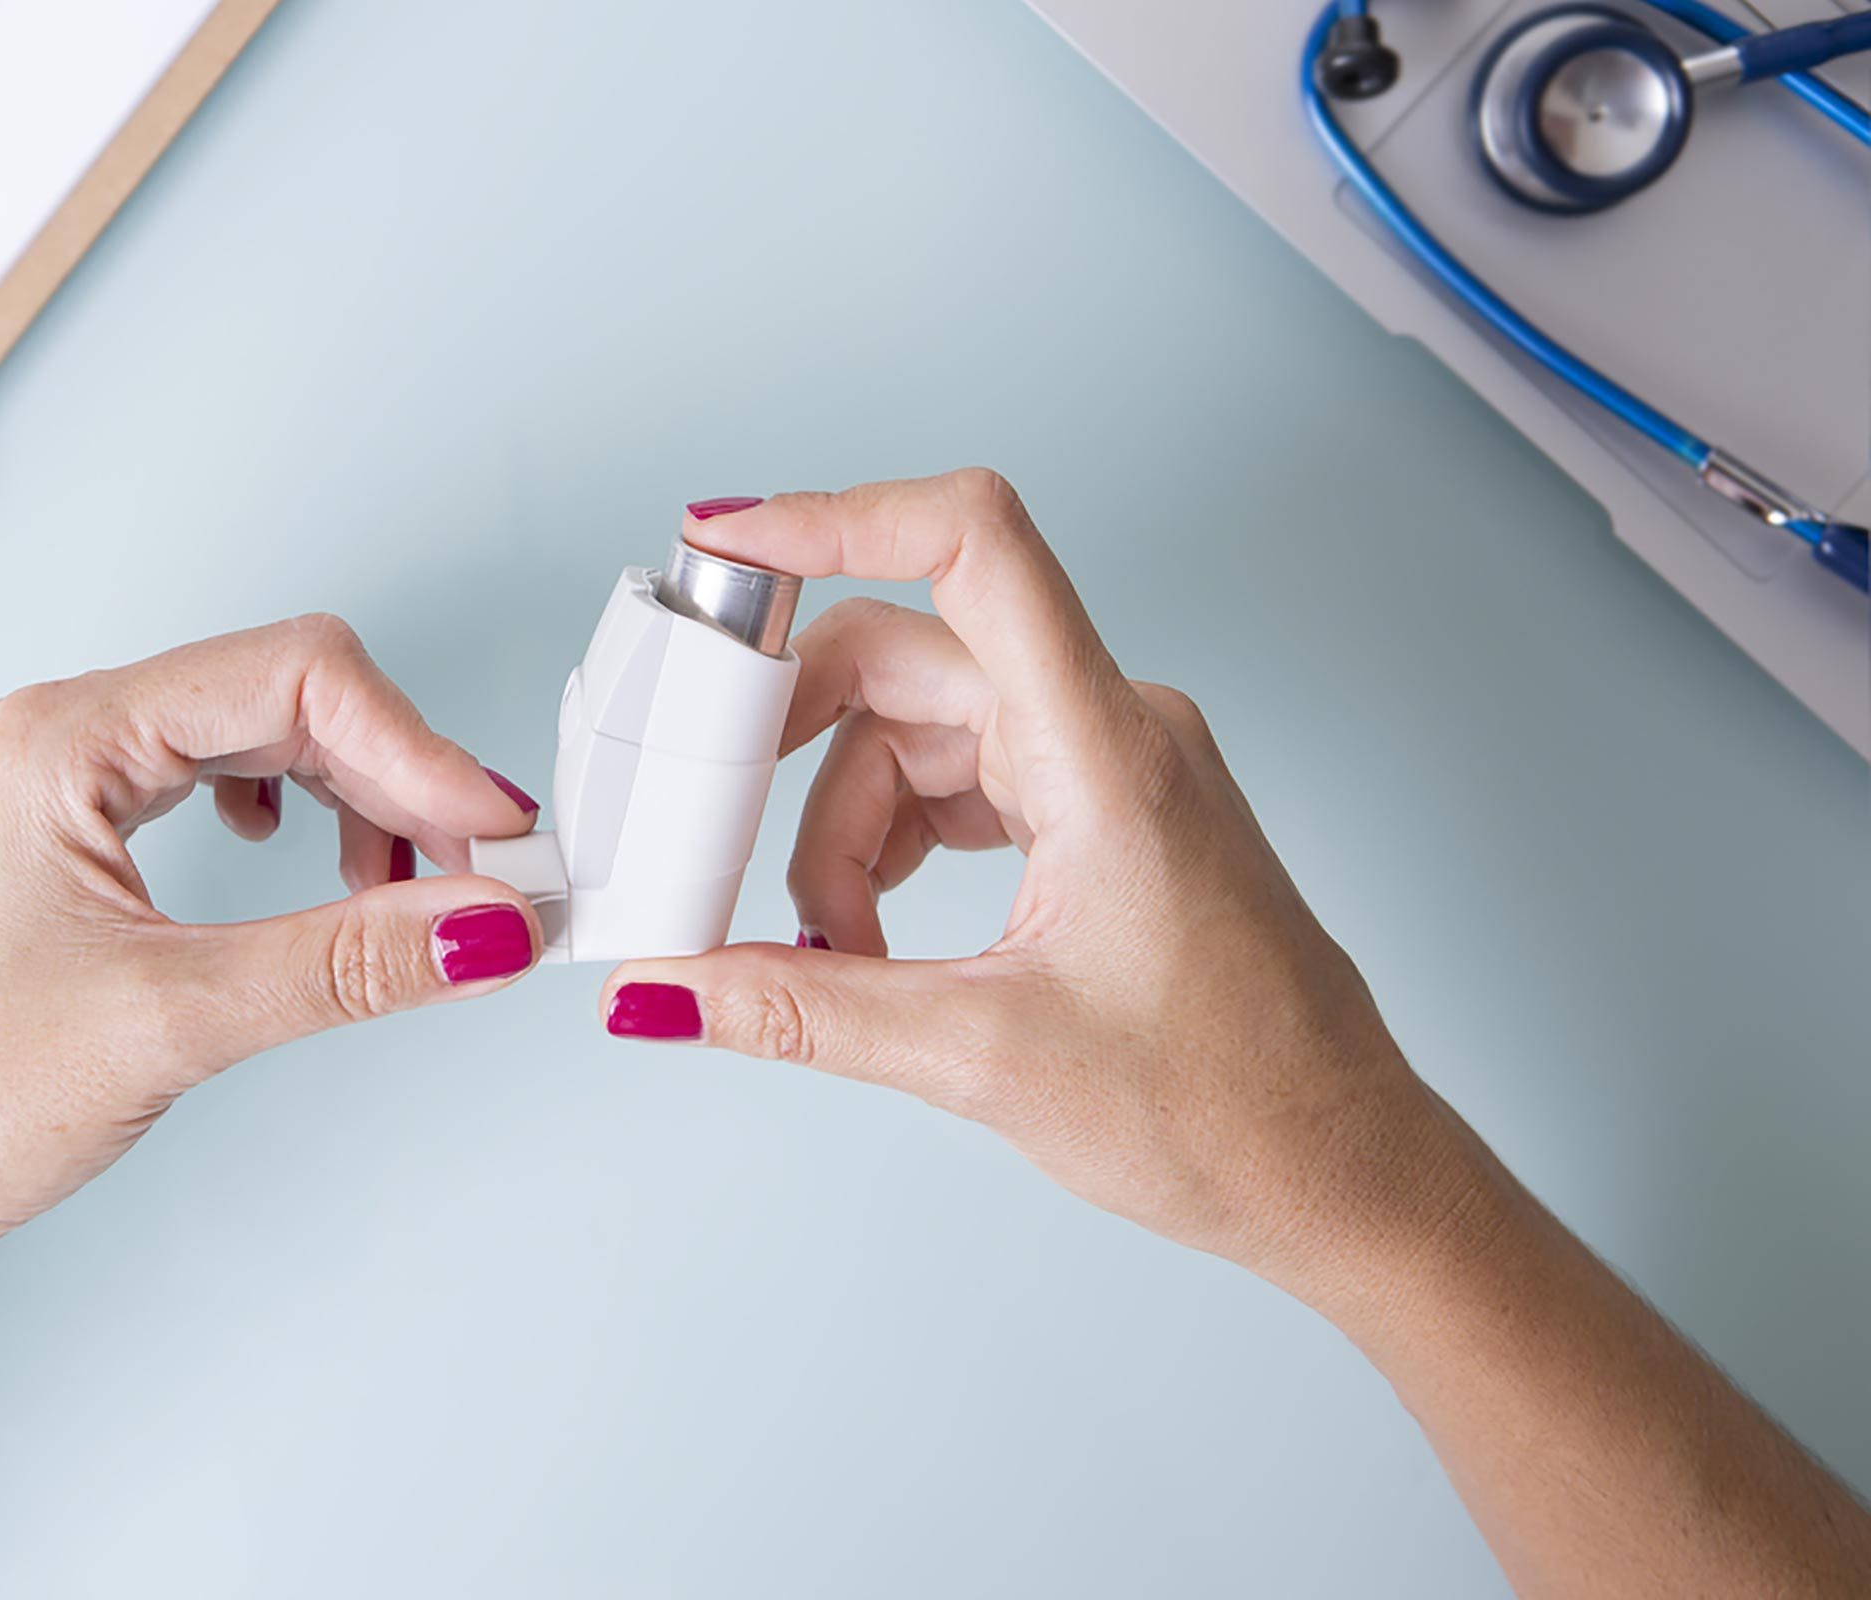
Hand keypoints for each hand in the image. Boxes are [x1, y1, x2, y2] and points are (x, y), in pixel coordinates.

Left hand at [0, 615, 547, 1331]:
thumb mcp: (173, 1023)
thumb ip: (346, 962)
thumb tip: (491, 926)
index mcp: (64, 736)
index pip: (295, 675)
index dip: (418, 747)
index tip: (500, 836)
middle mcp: (61, 736)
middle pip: (288, 696)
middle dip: (401, 777)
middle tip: (486, 878)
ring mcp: (62, 786)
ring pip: (260, 740)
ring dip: (357, 801)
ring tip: (415, 891)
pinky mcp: (71, 845)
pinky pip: (218, 788)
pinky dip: (302, 824)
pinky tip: (320, 877)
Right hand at [600, 472, 1463, 1299]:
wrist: (1344, 1173)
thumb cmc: (1230, 1110)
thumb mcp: (985, 1058)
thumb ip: (806, 1009)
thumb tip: (665, 991)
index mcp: (1107, 752)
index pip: (973, 544)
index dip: (838, 516)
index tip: (725, 548)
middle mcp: (1112, 728)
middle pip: (905, 659)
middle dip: (794, 750)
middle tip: (709, 826)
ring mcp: (1108, 766)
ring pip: (917, 733)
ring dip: (841, 831)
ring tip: (827, 953)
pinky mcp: (1099, 811)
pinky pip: (957, 781)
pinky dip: (890, 847)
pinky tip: (870, 941)